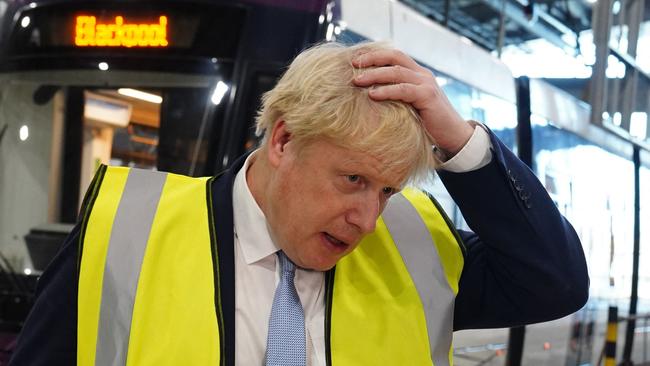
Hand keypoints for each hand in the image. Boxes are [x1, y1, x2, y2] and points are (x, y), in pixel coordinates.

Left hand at [352, 48, 474, 155]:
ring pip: (397, 72)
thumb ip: (395, 98)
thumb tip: (367, 97)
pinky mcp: (428, 96)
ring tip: (357, 81)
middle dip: (372, 58)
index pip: (394, 56)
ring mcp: (426, 84)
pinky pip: (403, 89)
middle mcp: (422, 75)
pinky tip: (372, 95)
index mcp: (417, 74)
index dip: (374, 55)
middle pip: (394, 57)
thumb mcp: (408, 106)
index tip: (355, 58)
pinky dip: (387, 90)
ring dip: (374, 74)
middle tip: (352, 64)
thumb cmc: (427, 124)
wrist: (453, 136)